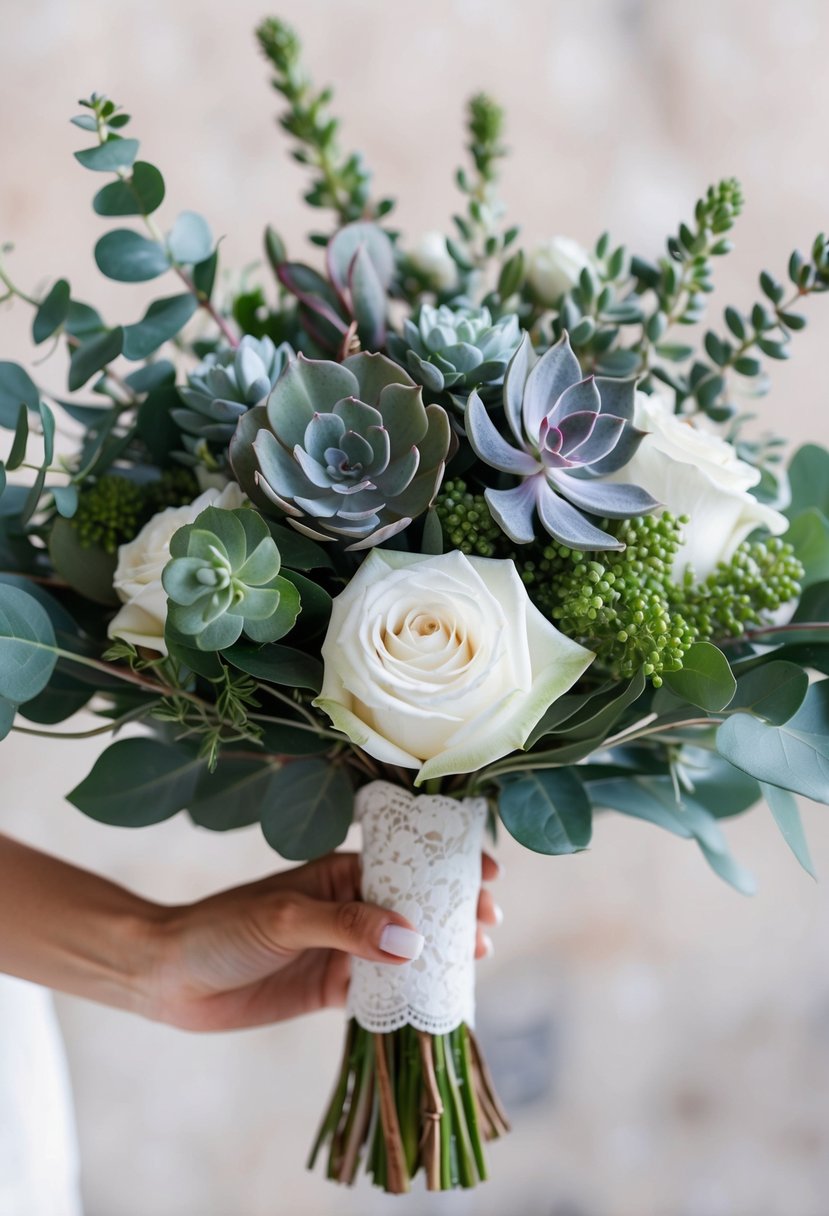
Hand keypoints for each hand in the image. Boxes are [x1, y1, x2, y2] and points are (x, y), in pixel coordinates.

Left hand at [145, 852, 500, 1031]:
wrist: (170, 977)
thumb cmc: (222, 928)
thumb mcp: (285, 919)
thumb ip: (347, 927)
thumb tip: (413, 939)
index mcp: (339, 874)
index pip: (405, 863)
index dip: (448, 866)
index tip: (488, 873)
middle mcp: (349, 908)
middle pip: (415, 907)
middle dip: (454, 912)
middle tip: (489, 926)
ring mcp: (343, 950)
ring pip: (405, 950)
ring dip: (441, 953)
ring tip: (477, 958)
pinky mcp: (332, 989)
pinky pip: (382, 992)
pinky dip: (411, 996)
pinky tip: (439, 1001)